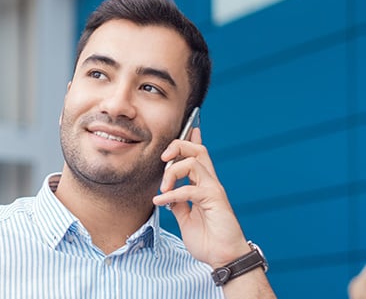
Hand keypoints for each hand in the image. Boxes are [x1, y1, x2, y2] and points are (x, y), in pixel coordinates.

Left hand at [152, 128, 249, 267]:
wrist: (222, 257)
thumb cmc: (208, 239)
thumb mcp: (185, 218)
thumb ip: (177, 203)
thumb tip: (165, 194)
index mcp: (204, 185)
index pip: (199, 156)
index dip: (193, 140)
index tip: (189, 127)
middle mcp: (211, 183)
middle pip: (198, 150)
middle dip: (179, 146)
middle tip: (163, 158)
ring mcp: (214, 190)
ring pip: (194, 162)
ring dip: (172, 172)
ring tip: (162, 189)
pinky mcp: (215, 200)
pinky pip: (190, 189)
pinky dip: (172, 194)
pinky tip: (162, 202)